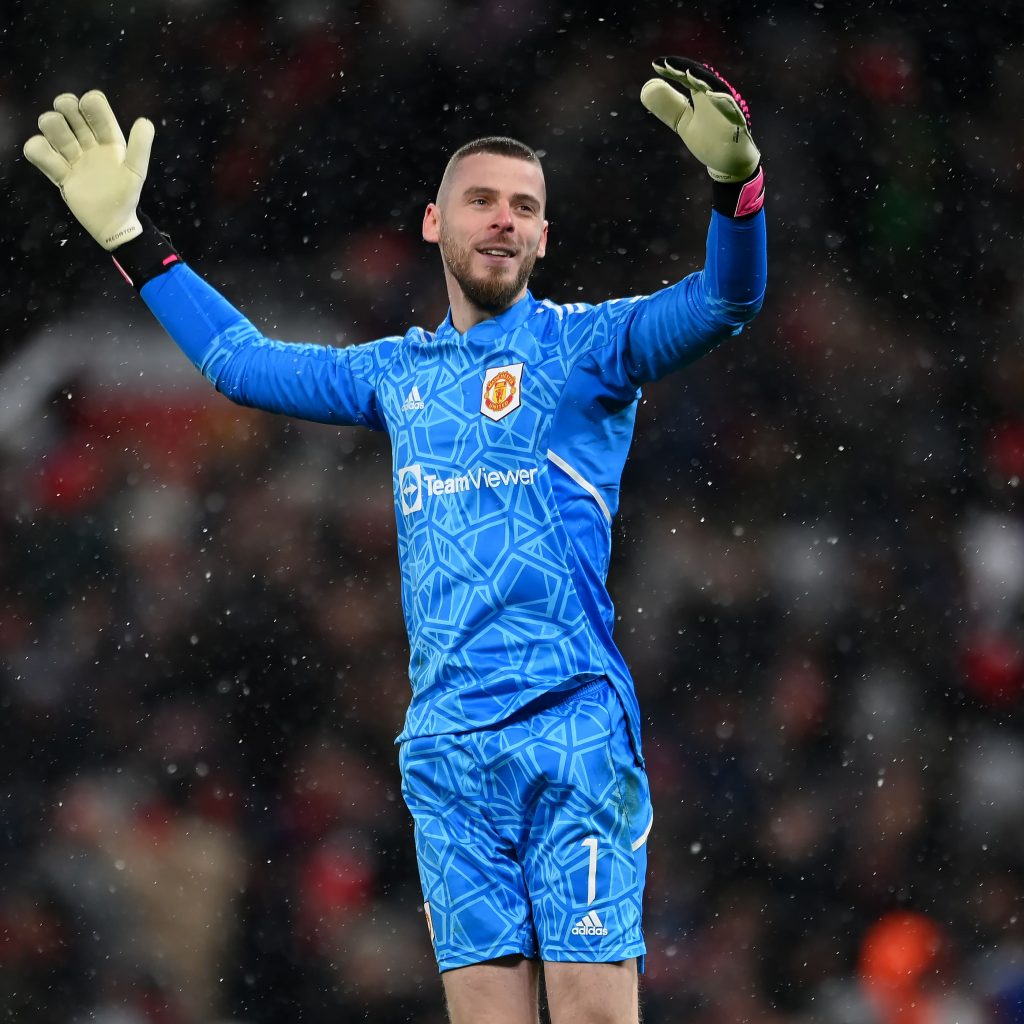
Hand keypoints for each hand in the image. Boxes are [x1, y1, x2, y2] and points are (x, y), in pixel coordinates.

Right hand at [24, 91, 153, 249]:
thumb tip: (145, 121)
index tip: (88, 108)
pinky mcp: (59, 172)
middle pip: (67, 108)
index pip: (95, 107)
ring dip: (52, 127)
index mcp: (109, 139)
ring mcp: (72, 156)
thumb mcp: (136, 171)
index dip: (89, 102)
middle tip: (70, 122)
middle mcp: (88, 142)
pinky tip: (53, 162)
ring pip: (51, 125)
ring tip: (64, 149)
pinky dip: (38, 150)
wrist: (111, 224)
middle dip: (65, 106)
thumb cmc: (126, 196)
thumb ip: (140, 147)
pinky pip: (38, 151)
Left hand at [640, 58, 759, 182]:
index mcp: (702, 95)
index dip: (672, 70)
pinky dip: (723, 101)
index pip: (686, 77)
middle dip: (685, 69)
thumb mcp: (683, 122)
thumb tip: (647, 88)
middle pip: (701, 78)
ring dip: (703, 80)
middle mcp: (716, 96)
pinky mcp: (738, 123)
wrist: (731, 161)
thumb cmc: (710, 139)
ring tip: (688, 72)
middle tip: (667, 63)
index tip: (656, 64)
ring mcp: (729, 109)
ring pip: (718, 89)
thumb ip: (668, 106)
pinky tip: (712, 94)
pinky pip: (732, 111)